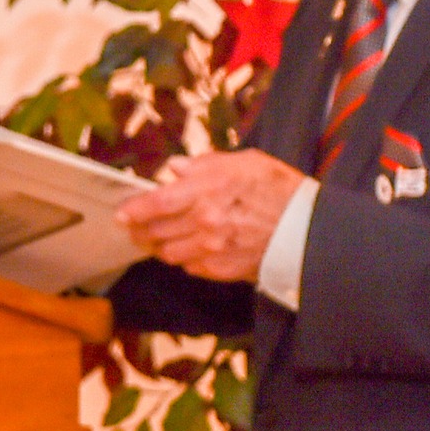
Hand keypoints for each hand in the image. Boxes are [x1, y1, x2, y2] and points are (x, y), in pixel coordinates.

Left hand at [114, 150, 307, 281]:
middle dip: (139, 230)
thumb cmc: (280, 189)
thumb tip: (175, 168)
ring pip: (167, 253)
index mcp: (206, 191)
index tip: (122, 213)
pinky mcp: (220, 269)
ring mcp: (210, 249)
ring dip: (160, 246)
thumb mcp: (246, 162)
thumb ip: (205, 164)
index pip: (154, 203)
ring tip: (160, 239)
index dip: (132, 210)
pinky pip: (189, 268)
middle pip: (153, 231)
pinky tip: (191, 249)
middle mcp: (203, 222)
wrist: (308, 229)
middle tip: (135, 227)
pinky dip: (184, 259)